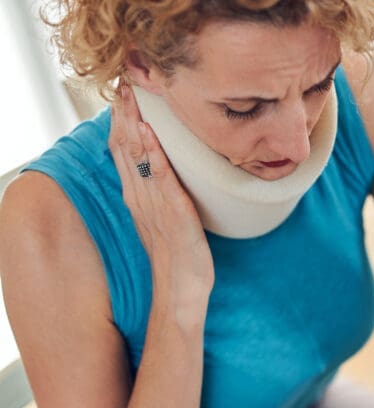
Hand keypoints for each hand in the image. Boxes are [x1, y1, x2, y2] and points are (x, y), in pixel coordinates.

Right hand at [109, 82, 213, 301]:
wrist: (181, 287)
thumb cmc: (179, 255)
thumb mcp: (165, 217)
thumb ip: (161, 194)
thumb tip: (165, 172)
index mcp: (139, 196)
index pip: (124, 152)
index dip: (121, 122)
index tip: (122, 93)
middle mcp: (141, 197)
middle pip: (125, 148)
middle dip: (123, 114)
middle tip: (122, 83)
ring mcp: (155, 204)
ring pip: (138, 158)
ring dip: (134, 125)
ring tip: (130, 97)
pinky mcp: (174, 213)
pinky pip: (161, 179)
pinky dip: (154, 156)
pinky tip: (148, 134)